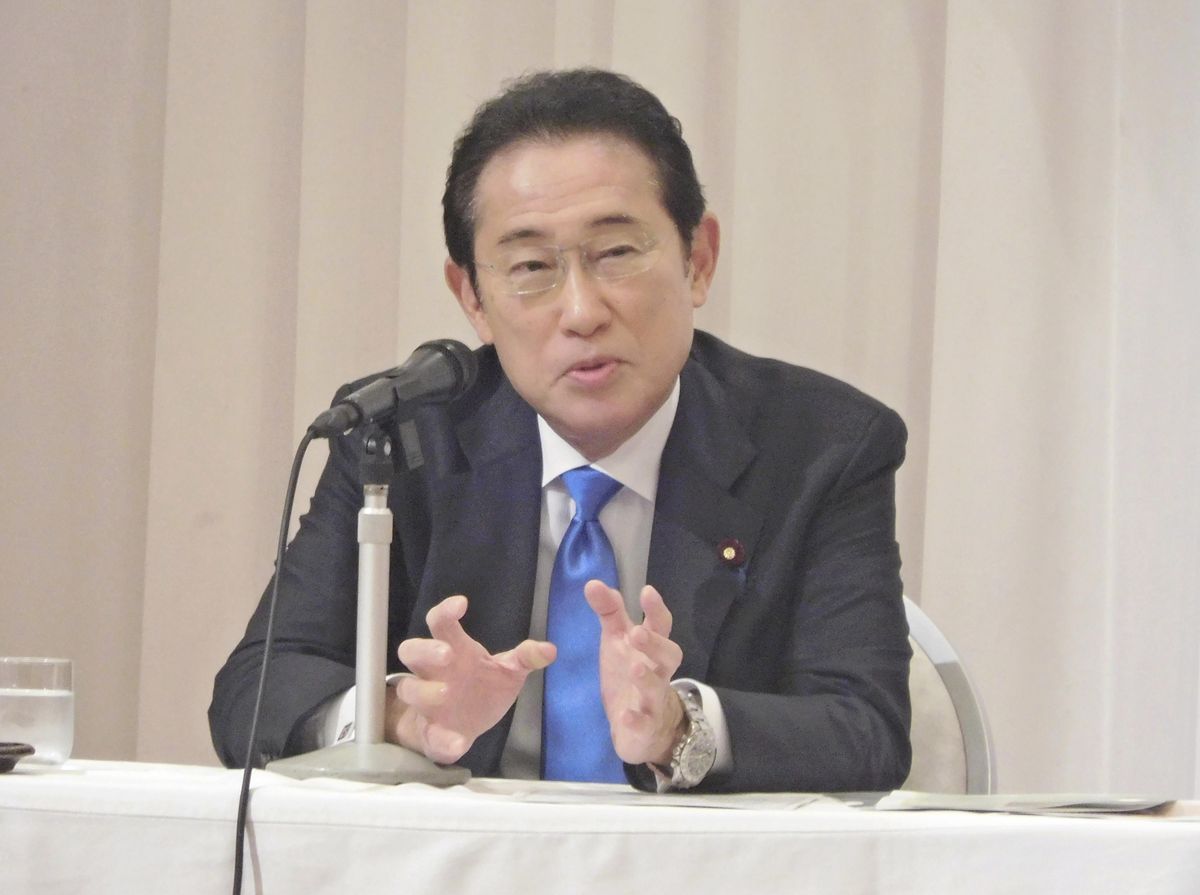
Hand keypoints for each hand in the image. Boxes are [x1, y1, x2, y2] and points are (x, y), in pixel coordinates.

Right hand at [388, 594, 555, 763]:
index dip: (445, 612)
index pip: (441, 624)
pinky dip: (441, 740)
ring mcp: (427, 703)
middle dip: (425, 650)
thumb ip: (526, 658)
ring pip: (408, 690)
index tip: (460, 604)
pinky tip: (457, 742)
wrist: (463, 726)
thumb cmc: (483, 686)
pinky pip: (429, 736)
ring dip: (424, 691)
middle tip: (446, 654)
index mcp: (453, 651)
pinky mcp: (430, 734)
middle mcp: (432, 673)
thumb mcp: (509, 670)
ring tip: (446, 693)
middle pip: (411, 651)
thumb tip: (550, 650)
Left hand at [584, 580, 685, 765]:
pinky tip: (625, 716)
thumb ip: (609, 613)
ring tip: (634, 669)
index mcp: (650, 649)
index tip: (647, 591)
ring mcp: (653, 700)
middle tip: (637, 633)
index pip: (660, 626)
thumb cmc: (630, 674)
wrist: (644, 728)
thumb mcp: (618, 642)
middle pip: (669, 655)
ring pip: (657, 688)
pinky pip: (645, 723)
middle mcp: (658, 671)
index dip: (656, 609)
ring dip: (647, 678)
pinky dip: (636, 719)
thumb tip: (593, 583)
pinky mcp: (645, 726)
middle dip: (655, 644)